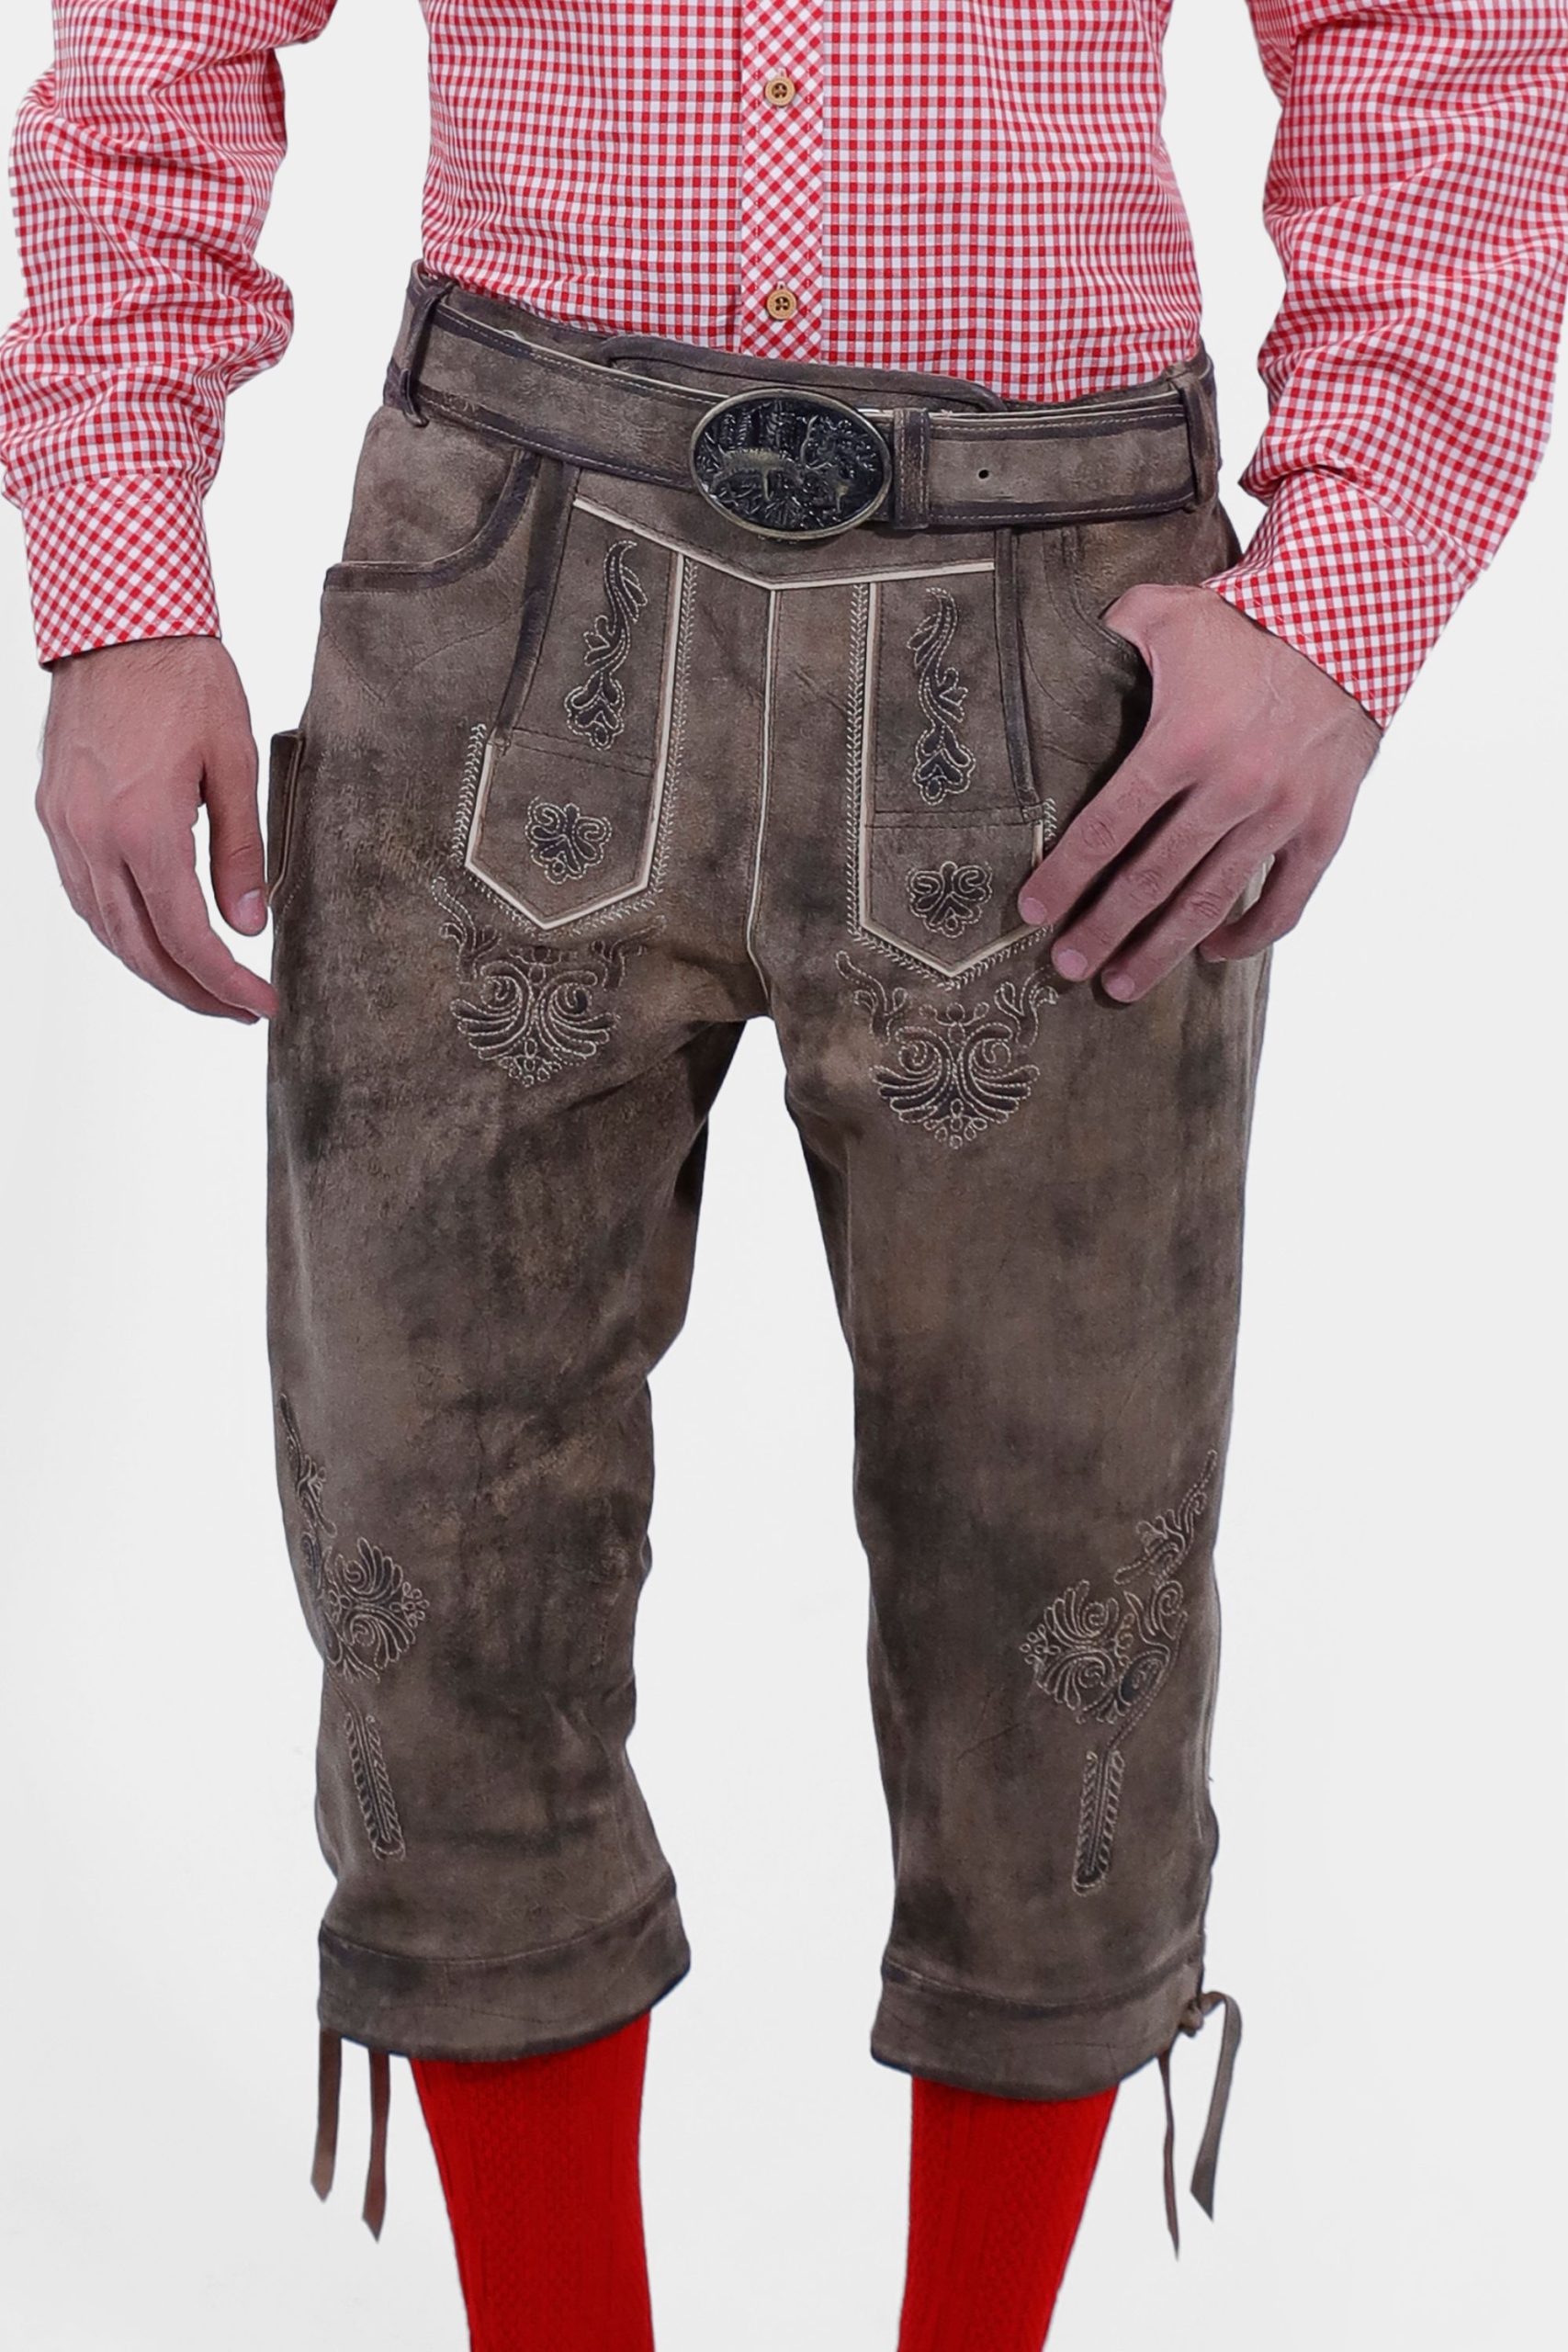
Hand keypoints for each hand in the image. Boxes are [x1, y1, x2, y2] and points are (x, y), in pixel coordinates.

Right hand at [37, 636, 276, 1022]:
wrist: (119, 622)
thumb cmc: (185, 681)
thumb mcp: (235, 764)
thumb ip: (242, 852)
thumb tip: (250, 925)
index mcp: (145, 828)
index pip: (188, 937)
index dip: (227, 983)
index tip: (262, 1005)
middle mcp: (94, 837)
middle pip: (141, 948)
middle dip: (192, 991)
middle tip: (237, 1010)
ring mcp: (65, 827)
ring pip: (105, 929)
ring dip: (153, 968)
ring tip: (201, 986)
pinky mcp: (53, 813)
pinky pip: (83, 895)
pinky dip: (119, 929)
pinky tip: (152, 939)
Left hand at [1016, 584, 1383, 999]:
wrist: (1355, 613)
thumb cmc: (1249, 615)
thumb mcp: (1165, 613)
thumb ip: (1108, 639)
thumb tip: (1063, 654)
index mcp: (1183, 741)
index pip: (1108, 827)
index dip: (1066, 877)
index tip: (1033, 912)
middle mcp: (1232, 786)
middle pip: (1151, 878)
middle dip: (1103, 929)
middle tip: (1068, 967)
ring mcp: (1282, 811)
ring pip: (1212, 901)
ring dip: (1163, 950)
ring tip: (1123, 984)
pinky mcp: (1326, 824)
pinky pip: (1286, 900)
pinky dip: (1249, 935)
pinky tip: (1212, 952)